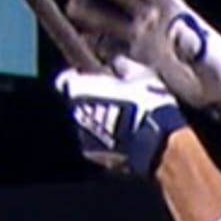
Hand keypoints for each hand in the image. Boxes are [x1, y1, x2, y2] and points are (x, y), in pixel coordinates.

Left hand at [56, 59, 183, 179]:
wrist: (155, 145)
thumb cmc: (145, 104)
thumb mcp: (140, 75)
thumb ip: (122, 67)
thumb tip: (117, 63)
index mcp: (79, 90)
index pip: (64, 80)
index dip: (77, 77)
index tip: (90, 76)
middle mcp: (75, 116)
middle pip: (76, 105)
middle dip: (90, 101)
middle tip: (112, 99)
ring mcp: (83, 139)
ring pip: (85, 126)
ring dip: (98, 122)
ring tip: (122, 120)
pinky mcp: (97, 158)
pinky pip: (97, 144)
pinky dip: (106, 139)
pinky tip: (126, 138)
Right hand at [68, 0, 220, 113]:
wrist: (218, 94)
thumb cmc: (218, 70)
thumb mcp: (209, 57)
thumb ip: (194, 45)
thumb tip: (177, 31)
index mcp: (175, 14)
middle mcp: (157, 24)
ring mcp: (148, 42)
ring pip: (116, 22)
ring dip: (96, 15)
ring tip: (72, 7)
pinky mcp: (142, 62)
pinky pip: (115, 49)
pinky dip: (100, 46)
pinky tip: (82, 42)